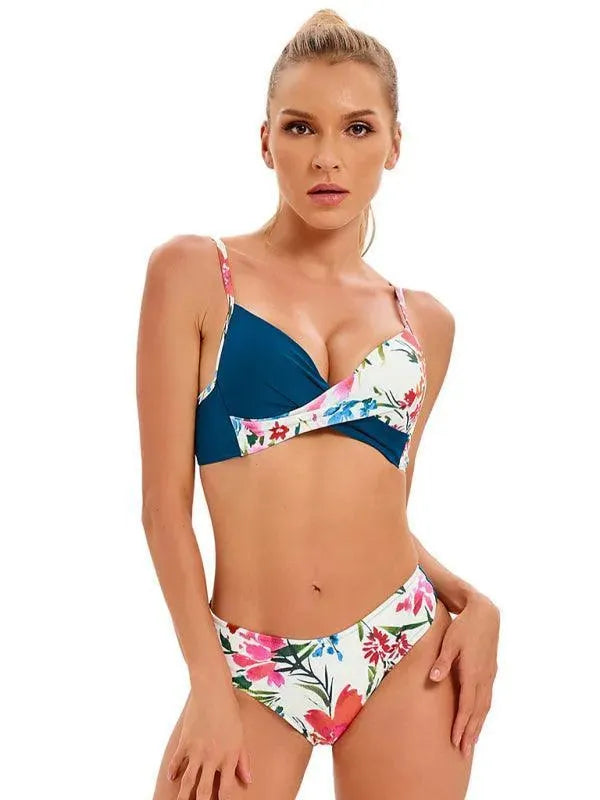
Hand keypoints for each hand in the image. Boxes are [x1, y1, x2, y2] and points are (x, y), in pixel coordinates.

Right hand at [167, 678, 252, 799]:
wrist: (212, 691)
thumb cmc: (230, 712)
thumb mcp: (241, 737)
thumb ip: (243, 761)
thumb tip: (248, 780)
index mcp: (229, 757)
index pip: (226, 790)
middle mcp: (212, 758)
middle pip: (204, 791)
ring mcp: (197, 751)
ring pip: (187, 781)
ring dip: (183, 796)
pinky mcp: (185, 742)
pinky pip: (177, 761)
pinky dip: (173, 771)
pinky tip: (171, 779)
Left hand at [429, 593, 499, 757]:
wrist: (486, 614)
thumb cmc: (464, 627)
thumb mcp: (450, 641)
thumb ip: (442, 661)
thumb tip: (433, 679)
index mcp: (472, 672)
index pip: (467, 705)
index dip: (461, 724)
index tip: (455, 740)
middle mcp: (484, 678)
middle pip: (478, 712)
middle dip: (470, 733)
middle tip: (464, 753)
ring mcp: (489, 676)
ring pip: (485, 707)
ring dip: (478, 726)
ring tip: (471, 743)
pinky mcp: (491, 672)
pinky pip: (487, 698)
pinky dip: (483, 713)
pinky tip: (479, 720)